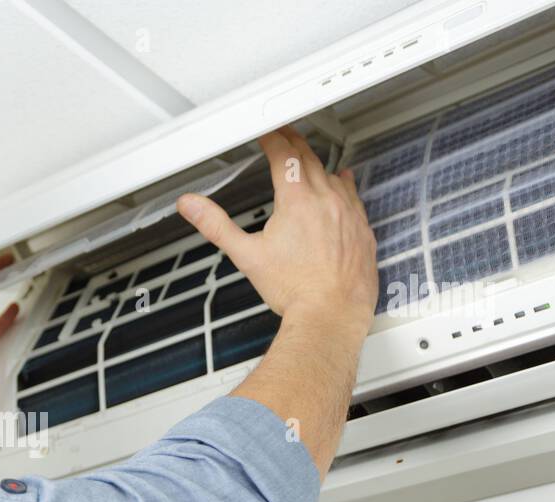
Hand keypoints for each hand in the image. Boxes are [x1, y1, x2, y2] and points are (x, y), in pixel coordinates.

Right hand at [176, 125, 378, 331]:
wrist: (330, 314)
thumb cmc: (294, 290)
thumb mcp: (247, 255)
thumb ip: (216, 225)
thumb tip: (191, 206)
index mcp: (297, 201)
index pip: (283, 155)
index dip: (272, 139)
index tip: (267, 134)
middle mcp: (327, 200)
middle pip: (310, 158)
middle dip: (293, 143)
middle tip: (284, 137)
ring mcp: (349, 213)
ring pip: (333, 174)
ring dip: (318, 164)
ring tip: (308, 158)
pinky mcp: (362, 229)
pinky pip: (354, 196)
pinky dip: (343, 185)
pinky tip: (343, 183)